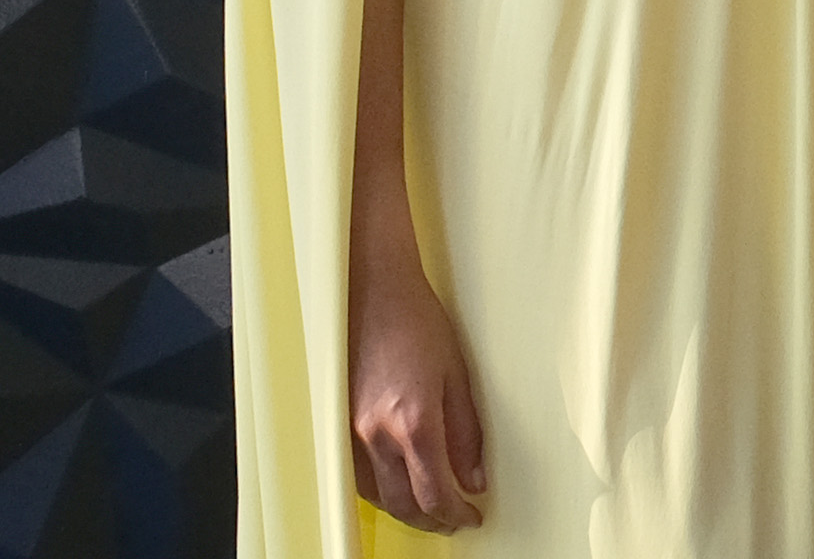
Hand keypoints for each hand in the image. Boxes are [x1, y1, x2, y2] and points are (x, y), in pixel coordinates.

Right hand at [349, 247, 486, 531]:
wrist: (372, 293)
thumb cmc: (417, 323)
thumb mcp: (457, 375)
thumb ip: (467, 432)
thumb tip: (474, 478)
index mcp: (414, 421)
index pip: (435, 492)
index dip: (456, 514)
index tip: (472, 516)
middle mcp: (378, 434)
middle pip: (404, 503)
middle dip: (432, 520)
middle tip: (455, 520)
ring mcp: (352, 431)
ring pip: (378, 496)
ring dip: (405, 510)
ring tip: (430, 508)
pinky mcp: (339, 424)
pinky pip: (357, 476)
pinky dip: (380, 491)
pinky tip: (397, 486)